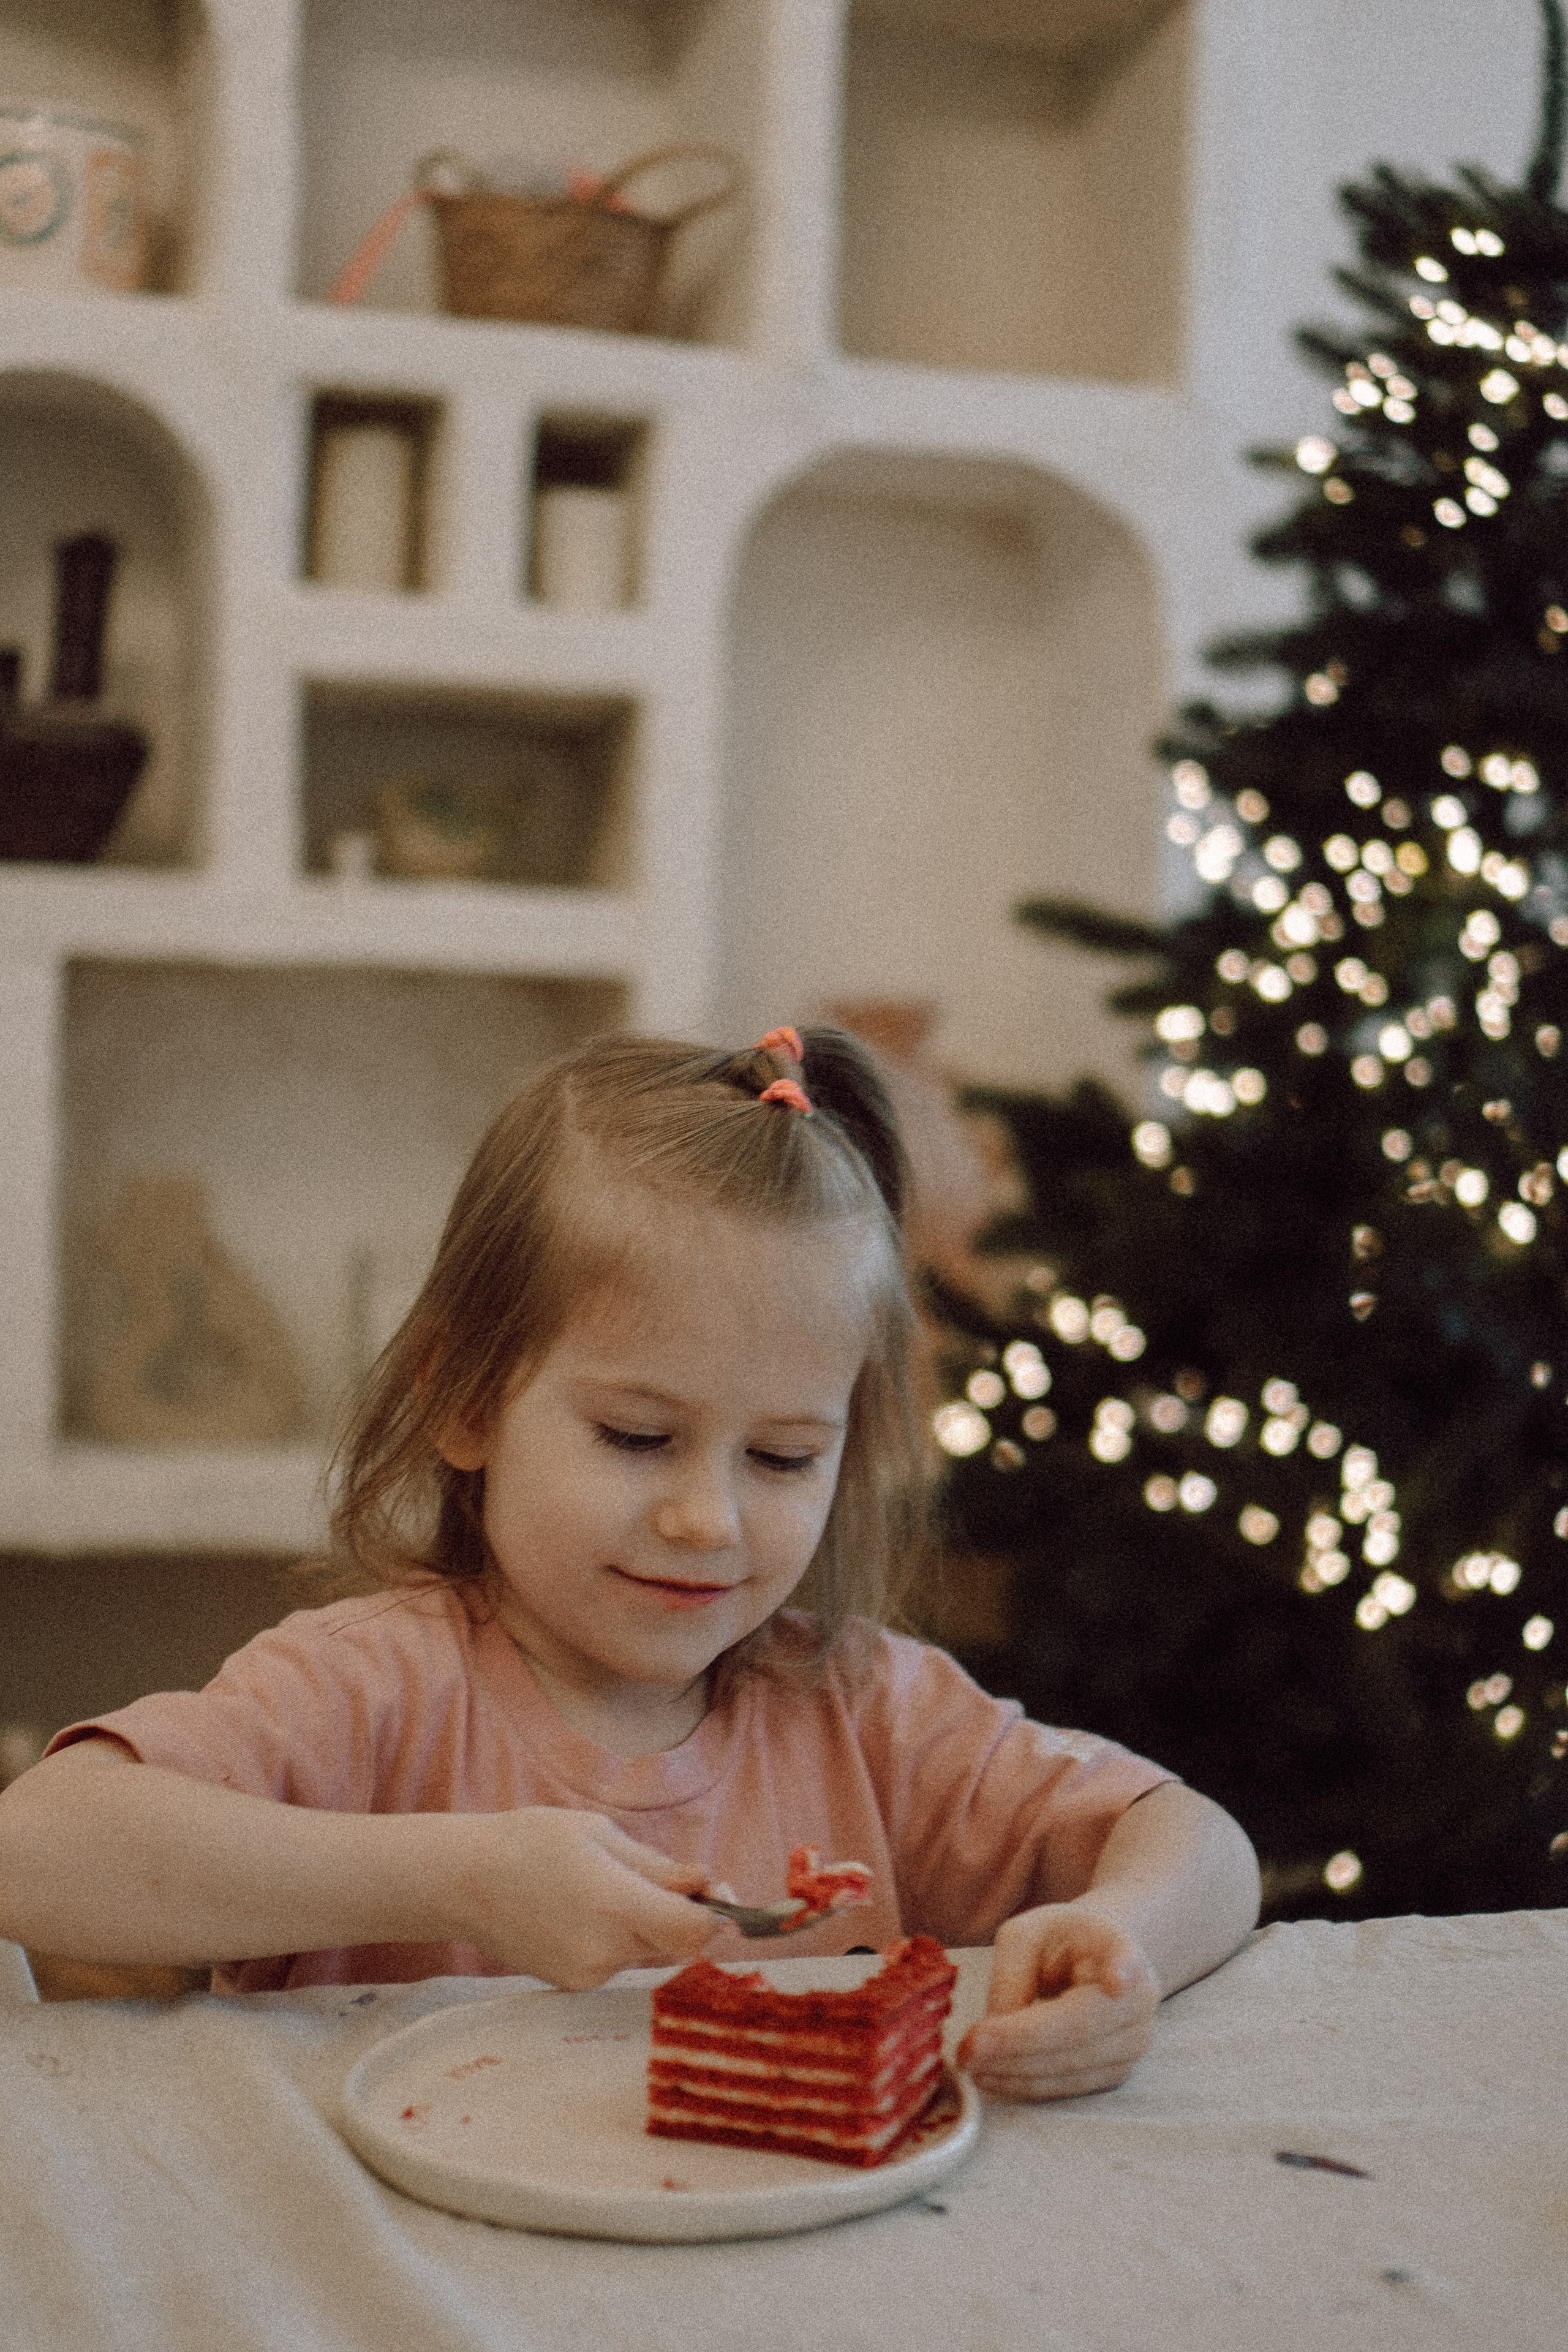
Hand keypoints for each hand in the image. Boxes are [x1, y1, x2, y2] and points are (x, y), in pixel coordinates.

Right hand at [452, 1808, 717, 1990]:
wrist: (463, 1882)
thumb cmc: (530, 1843)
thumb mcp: (599, 1834)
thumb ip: (657, 1865)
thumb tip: (705, 1881)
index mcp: (616, 1904)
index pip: (695, 1931)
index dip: (717, 1914)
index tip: (716, 1889)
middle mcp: (606, 1950)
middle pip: (675, 1942)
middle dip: (681, 1912)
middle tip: (662, 1876)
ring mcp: (588, 1974)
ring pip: (647, 1950)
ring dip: (647, 1923)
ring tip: (604, 1886)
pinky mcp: (573, 1984)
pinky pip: (618, 1960)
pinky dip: (618, 1936)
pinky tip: (583, 1910)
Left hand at [956, 1899, 1159, 2100]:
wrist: (1092, 1963)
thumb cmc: (1057, 1943)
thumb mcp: (1025, 1936)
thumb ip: (1012, 1974)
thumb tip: (995, 2029)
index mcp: (1118, 1947)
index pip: (1127, 1960)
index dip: (1124, 1971)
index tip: (1116, 1982)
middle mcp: (1139, 1999)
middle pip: (1080, 2029)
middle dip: (1019, 2043)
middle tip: (968, 2048)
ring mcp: (1132, 2042)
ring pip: (1072, 2067)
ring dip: (1016, 2071)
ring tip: (969, 2064)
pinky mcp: (1115, 2073)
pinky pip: (1069, 2086)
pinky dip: (1026, 2084)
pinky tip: (989, 2076)